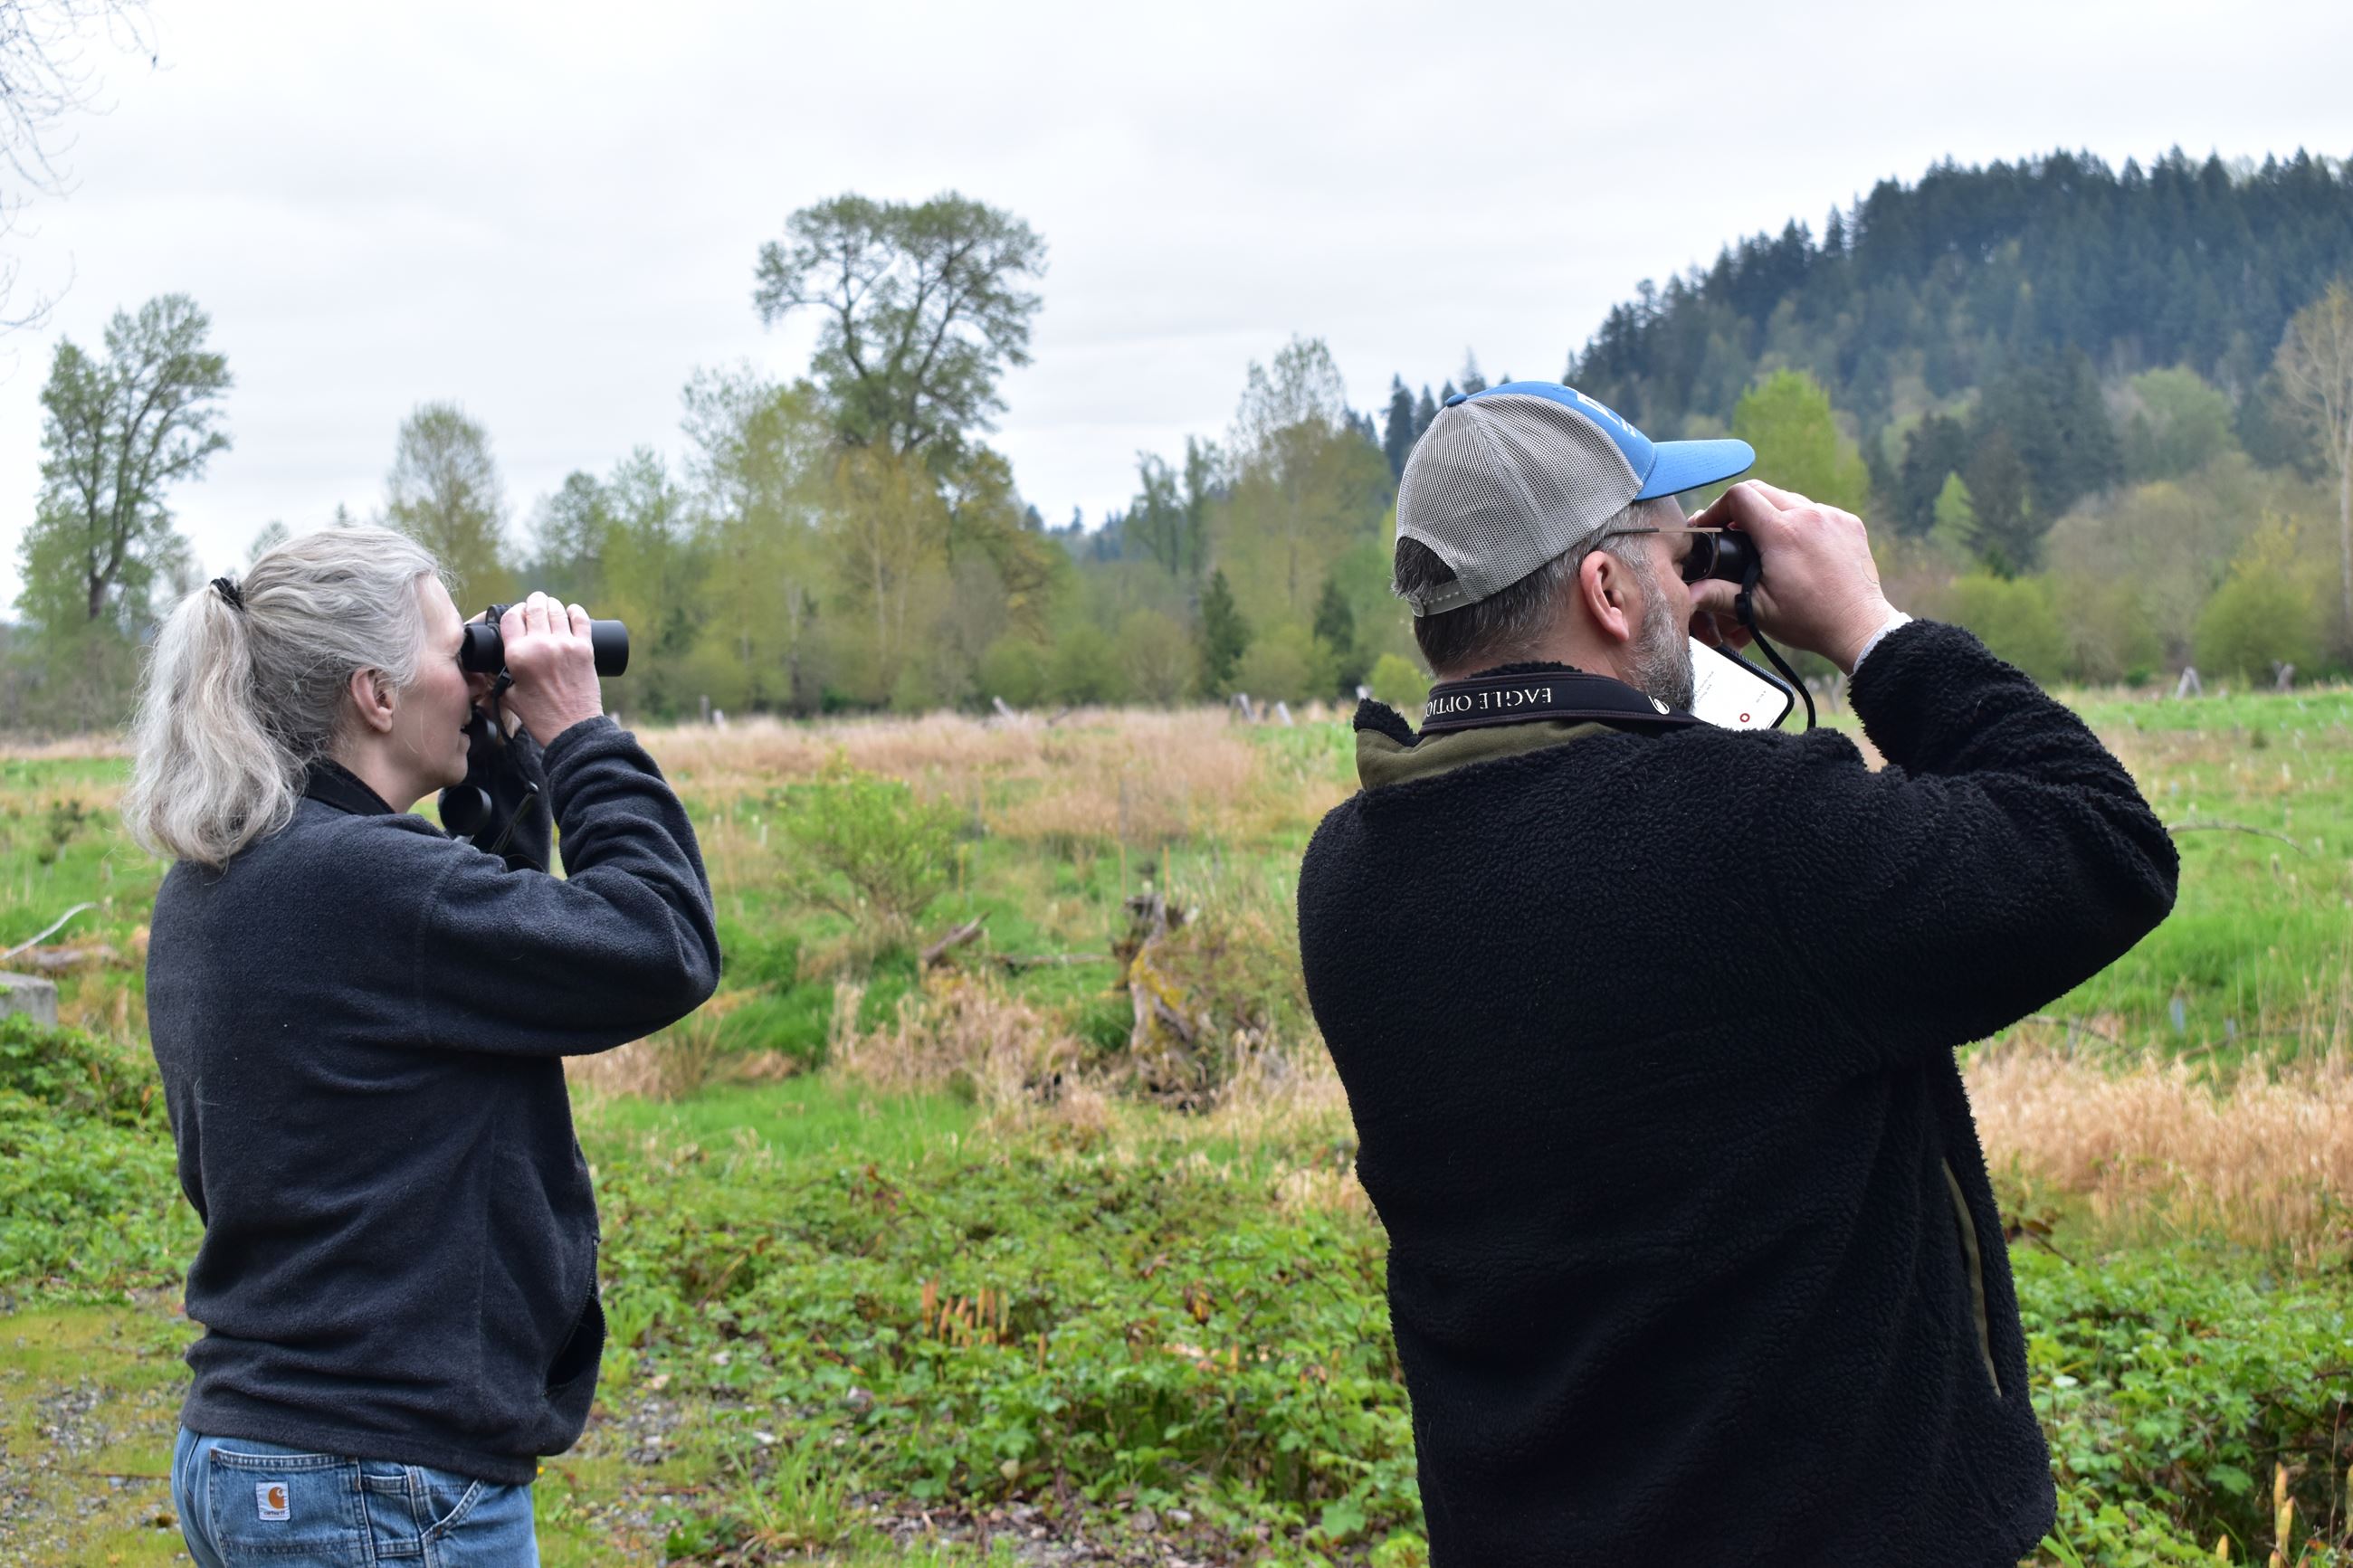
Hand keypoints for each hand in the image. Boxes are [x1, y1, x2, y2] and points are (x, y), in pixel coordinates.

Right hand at [499, 592, 602, 744]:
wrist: (573, 729)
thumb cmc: (540, 716)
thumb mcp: (510, 695)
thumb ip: (499, 677)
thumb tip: (492, 665)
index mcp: (517, 656)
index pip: (510, 618)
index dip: (513, 612)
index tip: (517, 614)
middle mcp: (540, 645)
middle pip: (534, 608)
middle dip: (533, 602)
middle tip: (534, 603)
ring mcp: (565, 645)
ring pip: (556, 609)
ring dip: (551, 605)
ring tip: (550, 606)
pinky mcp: (586, 649)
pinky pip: (581, 619)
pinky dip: (575, 611)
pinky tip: (571, 611)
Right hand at [1684, 481, 1895, 673]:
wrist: (1860, 628)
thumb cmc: (1810, 621)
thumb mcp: (1756, 610)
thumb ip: (1718, 595)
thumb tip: (1688, 594)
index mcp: (1782, 533)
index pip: (1739, 496)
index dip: (1718, 508)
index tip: (1711, 526)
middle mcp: (1809, 516)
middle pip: (1762, 490)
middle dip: (1741, 508)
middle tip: (1731, 532)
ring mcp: (1833, 517)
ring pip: (1789, 498)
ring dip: (1771, 514)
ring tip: (1764, 542)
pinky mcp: (1849, 523)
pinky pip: (1816, 511)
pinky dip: (1800, 522)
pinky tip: (1796, 547)